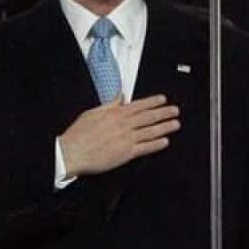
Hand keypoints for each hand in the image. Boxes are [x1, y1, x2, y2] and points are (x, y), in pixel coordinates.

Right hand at [59, 94, 179, 176]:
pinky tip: (165, 141)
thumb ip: (109, 104)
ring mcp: (126, 139)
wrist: (72, 152)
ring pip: (150, 131)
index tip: (163, 100)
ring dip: (165, 127)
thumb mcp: (92, 112)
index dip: (153, 102)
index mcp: (115, 113)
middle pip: (148, 117)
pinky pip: (145, 148)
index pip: (139, 105)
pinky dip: (156, 144)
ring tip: (175, 124)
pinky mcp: (126, 153)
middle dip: (164, 113)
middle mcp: (123, 125)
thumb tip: (119, 95)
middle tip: (175, 110)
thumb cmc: (79, 134)